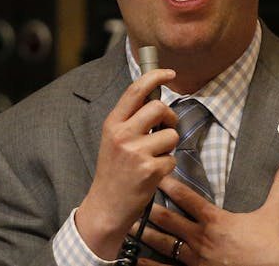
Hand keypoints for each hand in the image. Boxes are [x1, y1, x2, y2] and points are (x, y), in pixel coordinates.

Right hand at [73, 68, 178, 259]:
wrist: (106, 206)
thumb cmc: (113, 172)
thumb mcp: (114, 140)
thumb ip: (131, 121)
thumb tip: (156, 102)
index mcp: (112, 123)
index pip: (135, 90)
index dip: (154, 76)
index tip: (168, 72)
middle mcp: (122, 134)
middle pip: (159, 108)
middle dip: (170, 117)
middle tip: (166, 129)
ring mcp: (136, 152)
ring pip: (170, 135)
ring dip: (169, 146)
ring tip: (155, 157)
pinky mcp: (150, 170)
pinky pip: (172, 158)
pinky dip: (168, 166)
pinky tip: (153, 174)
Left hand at [138, 159, 278, 265]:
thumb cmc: (273, 245)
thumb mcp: (275, 213)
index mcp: (215, 220)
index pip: (185, 197)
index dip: (167, 183)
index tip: (152, 170)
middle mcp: (201, 238)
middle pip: (167, 219)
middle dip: (147, 207)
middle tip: (130, 195)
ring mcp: (197, 259)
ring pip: (163, 244)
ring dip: (144, 234)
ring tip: (126, 224)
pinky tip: (134, 261)